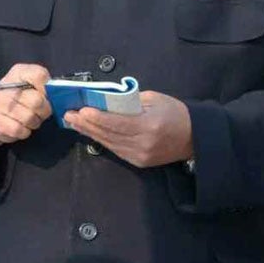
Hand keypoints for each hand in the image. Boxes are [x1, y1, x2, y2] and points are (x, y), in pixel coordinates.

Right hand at [0, 63, 51, 143]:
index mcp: (18, 72)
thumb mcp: (35, 83)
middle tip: (41, 111)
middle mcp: (5, 86)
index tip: (47, 95)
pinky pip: (19, 129)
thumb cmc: (24, 95)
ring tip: (31, 119)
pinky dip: (25, 131)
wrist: (2, 110)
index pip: (39, 75)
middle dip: (44, 110)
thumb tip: (55, 92)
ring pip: (28, 117)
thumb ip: (46, 83)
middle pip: (36, 100)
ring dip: (34, 122)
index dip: (47, 88)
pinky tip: (22, 126)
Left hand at [66, 92, 192, 168]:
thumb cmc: (174, 112)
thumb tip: (106, 99)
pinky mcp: (139, 162)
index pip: (117, 123)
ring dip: (90, 133)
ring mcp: (141, 155)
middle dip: (87, 124)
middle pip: (109, 134)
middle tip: (69, 115)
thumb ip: (130, 100)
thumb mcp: (154, 99)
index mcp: (149, 125)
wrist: (194, 137)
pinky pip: (116, 150)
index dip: (97, 118)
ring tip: (74, 123)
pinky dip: (102, 140)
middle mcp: (143, 143)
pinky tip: (90, 132)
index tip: (81, 110)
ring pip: (109, 143)